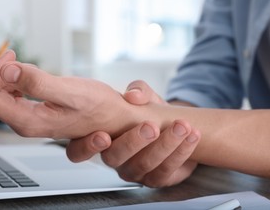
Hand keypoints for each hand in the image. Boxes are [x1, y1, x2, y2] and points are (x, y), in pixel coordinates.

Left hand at [0, 50, 147, 138]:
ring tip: (19, 61)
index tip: (12, 57)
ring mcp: (27, 118)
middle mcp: (23, 123)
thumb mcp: (71, 92)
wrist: (114, 119)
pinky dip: (11, 78)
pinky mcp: (33, 111)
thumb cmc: (99, 107)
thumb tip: (7, 71)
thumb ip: (38, 84)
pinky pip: (9, 94)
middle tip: (15, 55)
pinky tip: (24, 71)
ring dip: (3, 74)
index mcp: (28, 121)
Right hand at [66, 80, 200, 186]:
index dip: (87, 147)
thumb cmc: (148, 111)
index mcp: (100, 139)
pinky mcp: (156, 179)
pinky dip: (181, 152)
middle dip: (132, 142)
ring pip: (144, 165)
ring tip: (181, 127)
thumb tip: (133, 96)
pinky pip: (166, 171)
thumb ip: (137, 90)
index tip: (103, 135)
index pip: (78, 151)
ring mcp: (134, 171)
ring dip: (165, 145)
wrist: (173, 123)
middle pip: (114, 158)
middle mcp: (113, 158)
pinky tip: (191, 136)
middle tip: (150, 127)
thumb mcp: (142, 95)